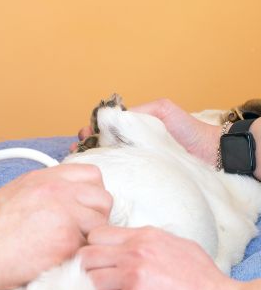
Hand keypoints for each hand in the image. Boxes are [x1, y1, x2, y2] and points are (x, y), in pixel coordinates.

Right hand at [0, 163, 111, 289]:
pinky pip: (88, 248)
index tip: (80, 210)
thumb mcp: (12, 195)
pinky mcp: (66, 241)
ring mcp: (64, 214)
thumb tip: (61, 202)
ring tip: (64, 249)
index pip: (91, 175)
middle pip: (103, 198)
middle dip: (95, 217)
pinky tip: (56, 260)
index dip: (90, 195)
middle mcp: (56, 190)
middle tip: (76, 234)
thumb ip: (41, 193)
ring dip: (89, 239)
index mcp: (42, 178)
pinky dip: (77, 257)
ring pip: (101, 225)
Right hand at [72, 98, 220, 164]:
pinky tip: (96, 176)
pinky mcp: (141, 179)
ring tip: (81, 161)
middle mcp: (129, 147)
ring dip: (91, 161)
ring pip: (106, 161)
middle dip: (85, 146)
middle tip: (77, 149)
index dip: (90, 131)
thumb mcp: (162, 110)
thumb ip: (138, 111)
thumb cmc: (189, 130)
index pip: (103, 129)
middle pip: (100, 146)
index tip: (84, 134)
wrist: (213, 154)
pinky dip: (106, 175)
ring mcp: (135, 163)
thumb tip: (111, 117)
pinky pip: (121, 176)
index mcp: (132, 130)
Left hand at [79, 225, 238, 289]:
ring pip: (89, 282)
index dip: (94, 250)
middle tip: (100, 285)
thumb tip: (124, 243)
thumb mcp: (178, 245)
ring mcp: (134, 276)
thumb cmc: (204, 280)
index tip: (102, 264)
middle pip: (85, 257)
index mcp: (144, 236)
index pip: (96, 235)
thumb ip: (147, 241)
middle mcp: (135, 253)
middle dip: (89, 272)